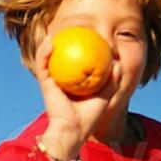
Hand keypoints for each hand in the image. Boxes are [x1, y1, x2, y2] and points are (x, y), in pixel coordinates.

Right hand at [31, 33, 121, 160]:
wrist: (74, 130)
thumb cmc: (90, 116)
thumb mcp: (105, 95)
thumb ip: (112, 80)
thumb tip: (118, 62)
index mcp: (73, 83)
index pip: (74, 63)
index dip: (77, 49)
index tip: (84, 35)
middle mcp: (60, 81)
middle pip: (58, 58)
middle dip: (60, 43)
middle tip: (68, 30)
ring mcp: (51, 82)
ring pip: (46, 58)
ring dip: (48, 44)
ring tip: (55, 32)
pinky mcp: (44, 83)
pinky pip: (42, 64)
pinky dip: (44, 52)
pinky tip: (50, 42)